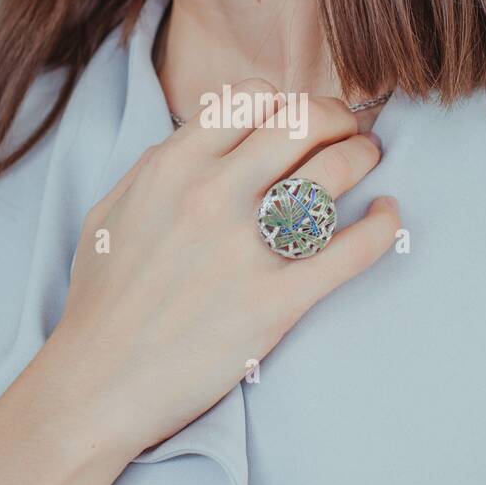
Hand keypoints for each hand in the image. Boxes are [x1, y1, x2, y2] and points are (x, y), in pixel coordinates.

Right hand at [53, 79, 399, 460]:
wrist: (98, 385)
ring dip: (362, 156)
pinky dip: (382, 226)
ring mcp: (245, 249)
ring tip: (368, 161)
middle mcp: (210, 196)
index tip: (296, 120)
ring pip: (333, 172)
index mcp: (170, 169)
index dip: (284, 101)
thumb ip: (158, 166)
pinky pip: (351, 249)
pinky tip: (387, 216)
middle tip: (347, 131)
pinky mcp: (275, 303)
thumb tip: (208, 137)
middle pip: (303, 121)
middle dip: (337, 117)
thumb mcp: (111, 212)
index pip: (251, 100)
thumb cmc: (103, 302)